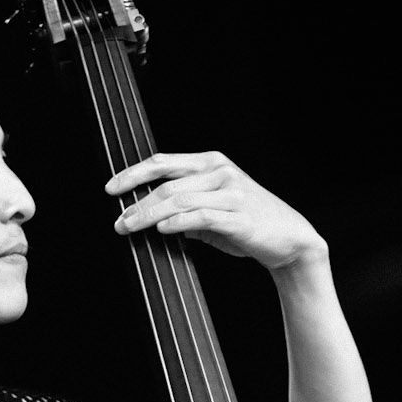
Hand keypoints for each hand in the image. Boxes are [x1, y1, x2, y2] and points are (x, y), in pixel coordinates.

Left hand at [106, 152, 326, 272]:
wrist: (290, 239)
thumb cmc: (250, 223)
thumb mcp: (215, 208)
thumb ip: (187, 208)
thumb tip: (156, 218)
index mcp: (212, 163)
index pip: (164, 163)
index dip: (134, 174)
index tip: (112, 189)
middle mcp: (221, 172)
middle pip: (167, 184)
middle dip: (137, 203)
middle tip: (119, 221)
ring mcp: (231, 193)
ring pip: (179, 200)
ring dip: (149, 215)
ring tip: (130, 228)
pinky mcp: (238, 217)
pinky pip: (201, 217)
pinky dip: (178, 223)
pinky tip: (162, 230)